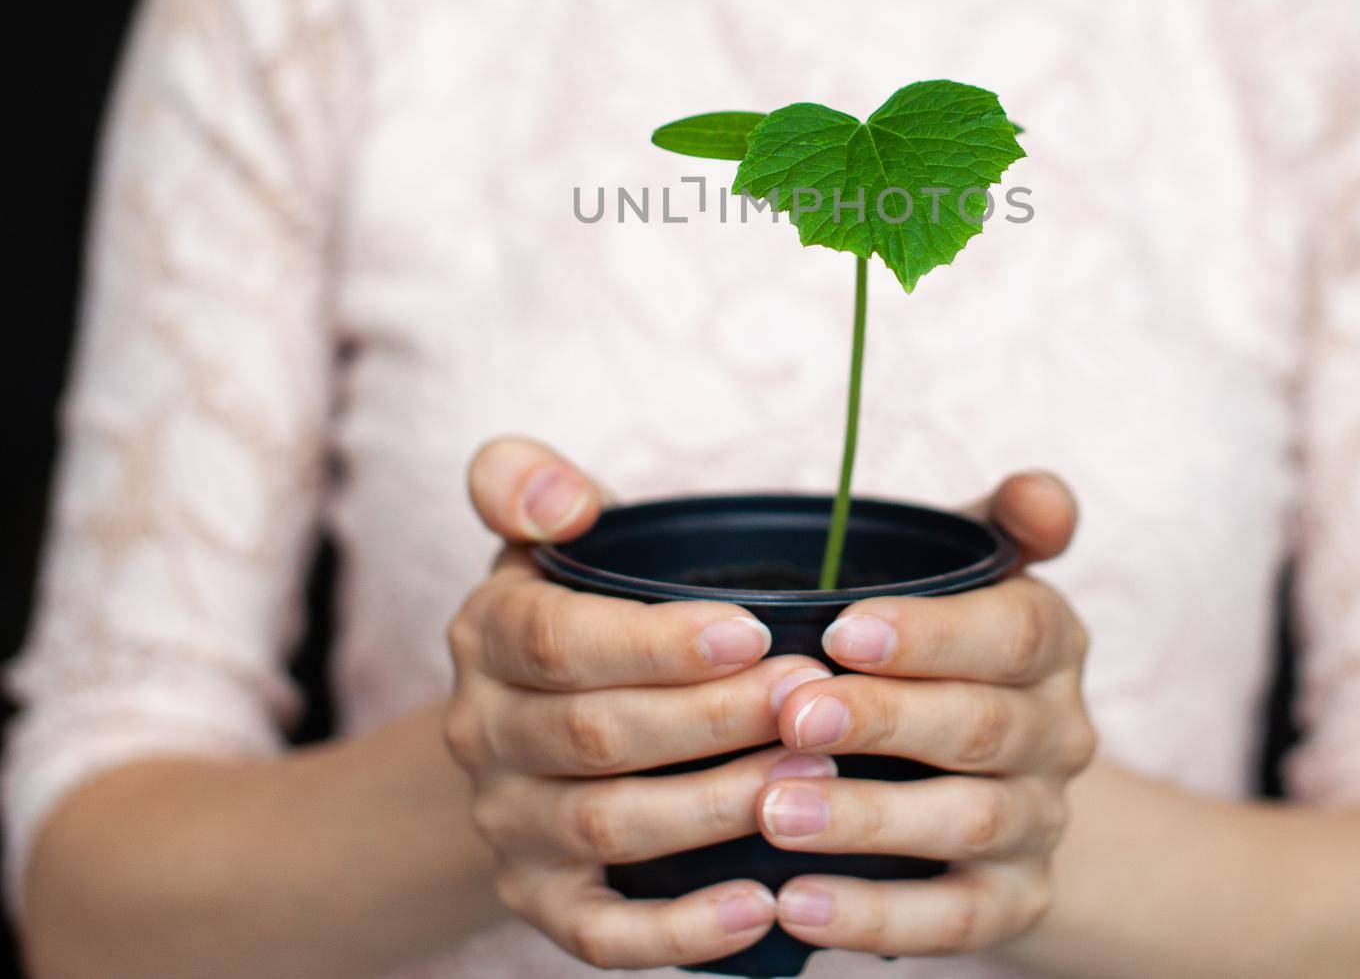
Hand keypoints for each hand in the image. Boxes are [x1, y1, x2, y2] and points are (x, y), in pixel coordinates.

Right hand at [444, 437, 833, 968]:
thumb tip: (563, 500)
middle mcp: (483, 735)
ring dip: (718, 805)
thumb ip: (531, 487)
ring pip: (609, 828)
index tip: (753, 629)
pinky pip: (602, 934)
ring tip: (815, 775)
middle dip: (714, 717)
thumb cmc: (572, 613)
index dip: (655, 641)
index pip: (557, 640)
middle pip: (597, 735)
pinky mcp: (538, 903)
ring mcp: (508, 826)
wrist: (520, 729)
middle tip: (813, 696)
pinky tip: (760, 904)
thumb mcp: (543, 538)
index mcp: (488, 635)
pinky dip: (679, 930)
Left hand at [759, 471, 1093, 955]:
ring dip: (865, 818)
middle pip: (981, 725)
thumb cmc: (955, 644)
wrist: (1009, 774)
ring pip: (964, 822)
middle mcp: (1058, 733)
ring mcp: (1039, 822)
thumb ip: (1008, 518)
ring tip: (774, 808)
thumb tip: (1042, 497)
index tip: (839, 632)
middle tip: (791, 714)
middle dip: (883, 720)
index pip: (1011, 631)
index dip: (930, 634)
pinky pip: (955, 920)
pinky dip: (876, 916)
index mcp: (1048, 640)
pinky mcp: (1013, 903)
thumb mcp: (982, 568)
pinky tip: (796, 902)